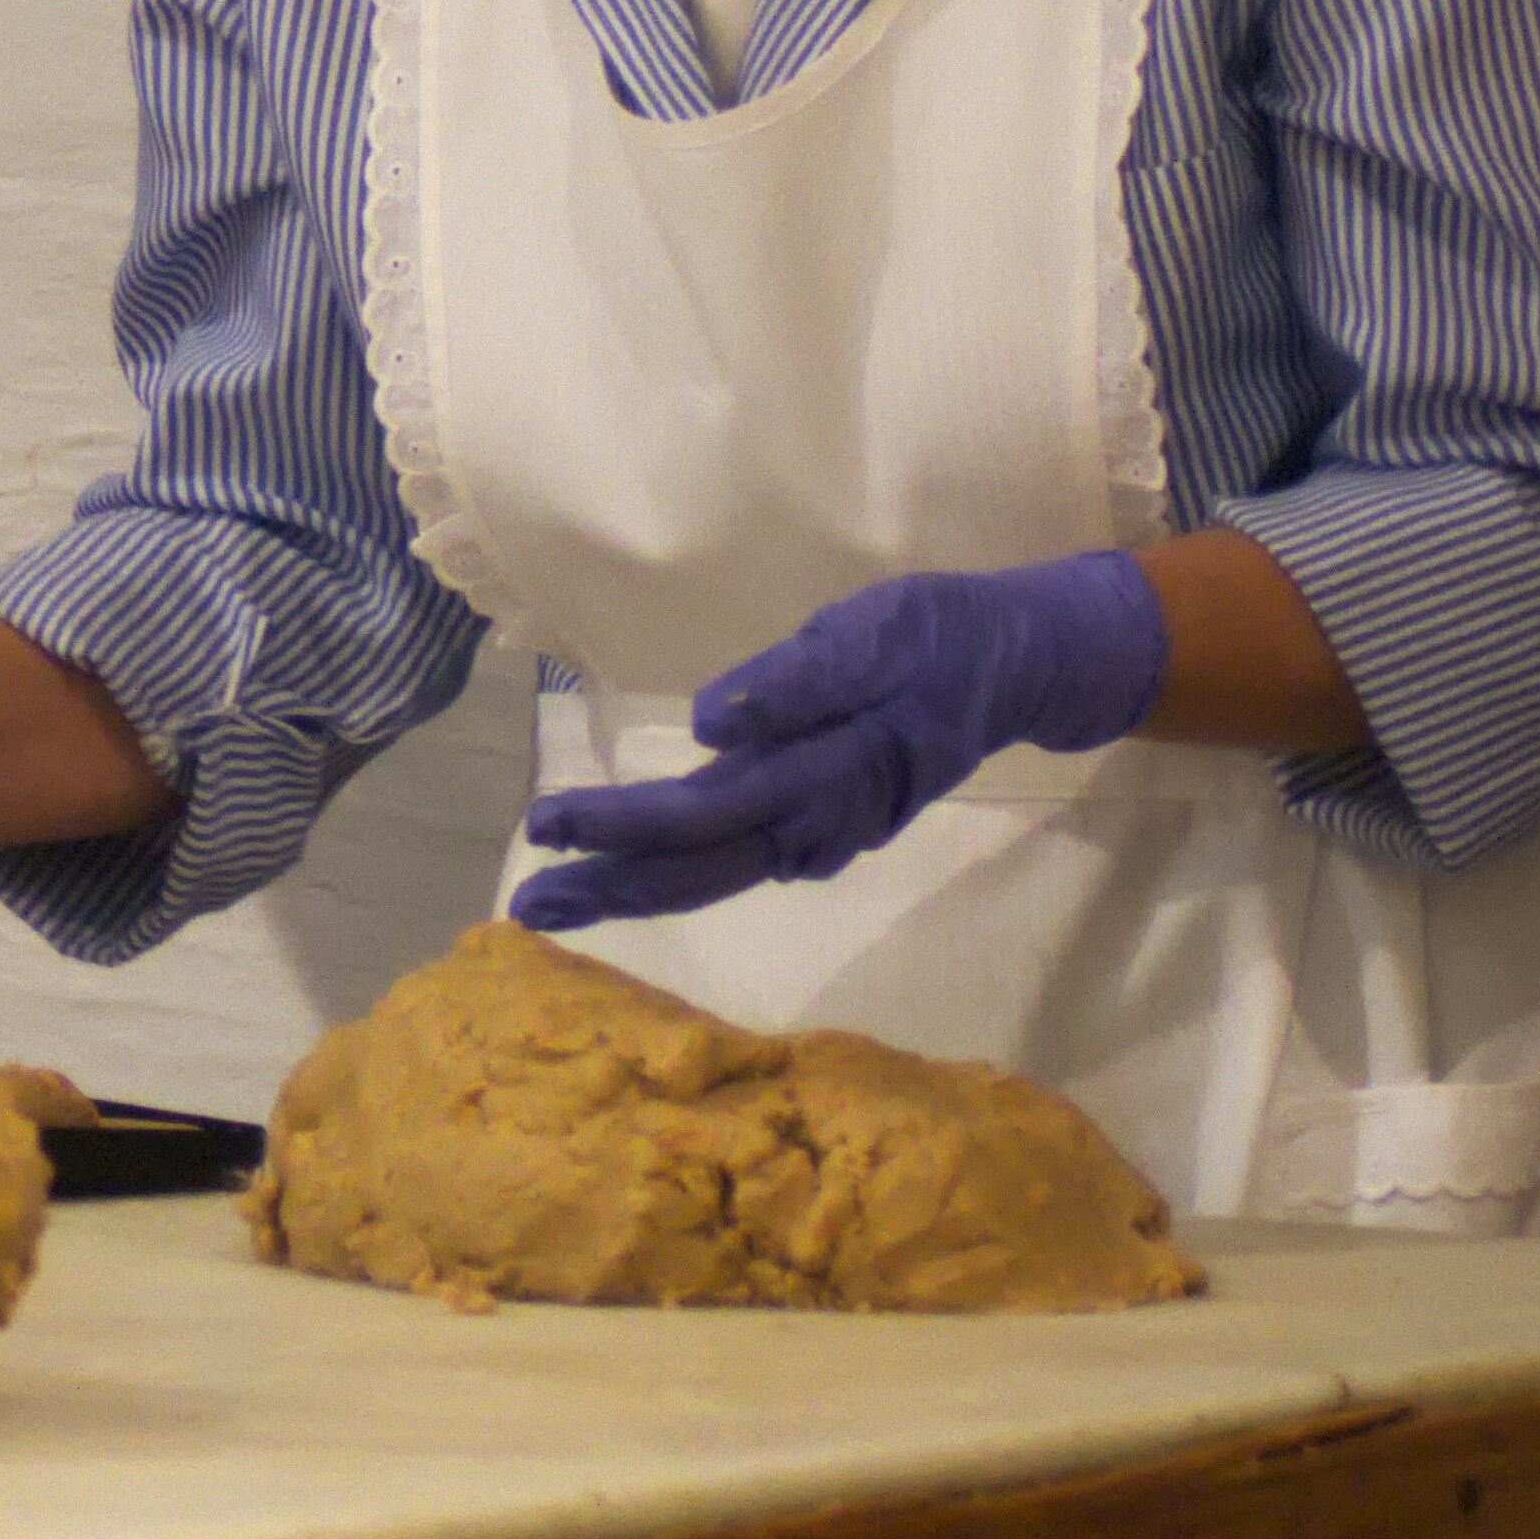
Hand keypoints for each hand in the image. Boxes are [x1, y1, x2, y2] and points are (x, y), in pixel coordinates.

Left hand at [510, 551, 1170, 934]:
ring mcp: (820, 832)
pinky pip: (735, 860)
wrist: (1014, 667)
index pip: (702, 813)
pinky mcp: (818, 821)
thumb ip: (798, 679)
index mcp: (824, 774)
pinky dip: (674, 874)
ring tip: (554, 901)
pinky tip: (624, 880)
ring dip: (632, 890)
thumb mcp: (878, 631)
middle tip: (524, 907)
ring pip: (712, 875)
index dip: (621, 824)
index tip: (547, 824)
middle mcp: (816, 821)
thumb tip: (712, 721)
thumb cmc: (940, 636)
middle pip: (696, 869)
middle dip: (608, 887)